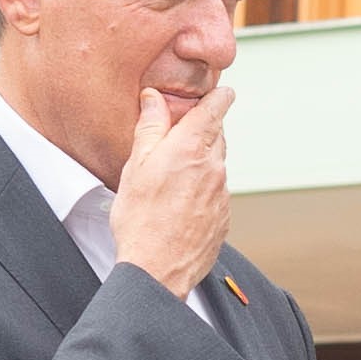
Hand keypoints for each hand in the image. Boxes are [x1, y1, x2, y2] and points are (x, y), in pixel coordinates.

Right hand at [111, 83, 233, 296]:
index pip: (216, 109)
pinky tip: (180, 201)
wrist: (158, 269)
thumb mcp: (136, 165)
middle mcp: (214, 168)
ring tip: (174, 173)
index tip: (222, 90)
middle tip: (183, 131)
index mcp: (191, 148)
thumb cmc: (140, 219)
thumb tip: (155, 98)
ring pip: (217, 164)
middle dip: (204, 129)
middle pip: (217, 136)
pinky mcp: (224, 216)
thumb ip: (150, 127)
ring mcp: (222, 194)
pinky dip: (203, 188)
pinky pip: (217, 192)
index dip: (220, 96)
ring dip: (202, 160)